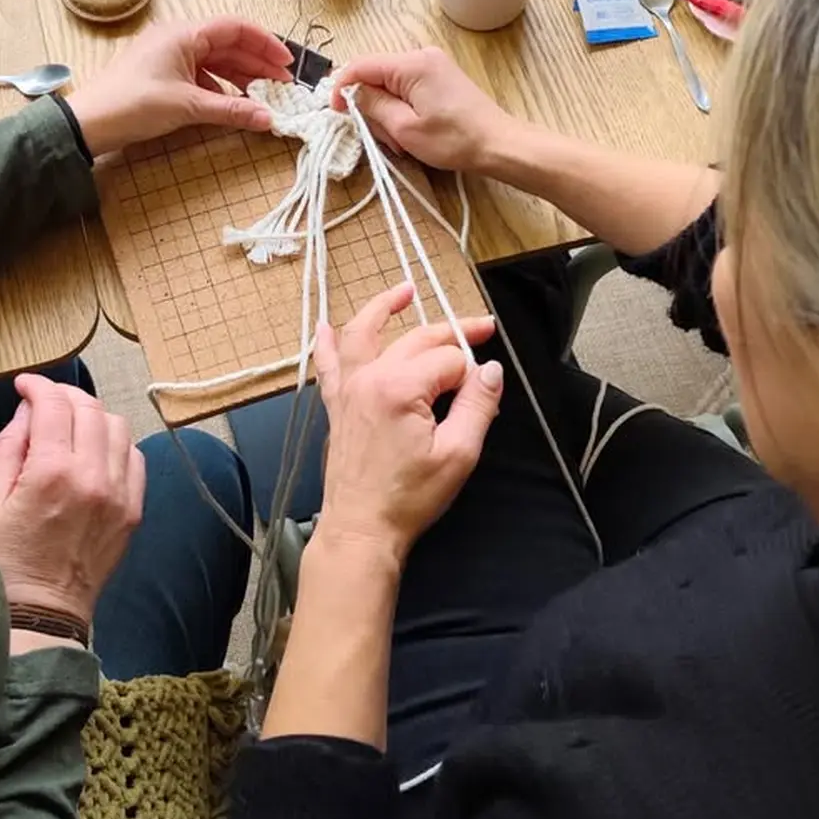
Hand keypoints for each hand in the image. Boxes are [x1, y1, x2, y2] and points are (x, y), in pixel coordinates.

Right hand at [0, 374, 145, 625]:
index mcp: (52, 472)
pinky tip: (95, 450)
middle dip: (64, 395)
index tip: (25, 385)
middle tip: (45, 400)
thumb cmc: (9, 556)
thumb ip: (11, 446)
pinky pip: (135, 456)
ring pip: (117, 425)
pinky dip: (115, 443)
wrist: (44, 608)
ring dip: (93, 415)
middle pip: (89, 408)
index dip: (38, 386)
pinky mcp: (134, 508)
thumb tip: (27, 411)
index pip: (53, 405)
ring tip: (71, 423)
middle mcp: (93, 475)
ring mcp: (119, 492)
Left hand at [68, 18, 292, 156]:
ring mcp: (169, 55)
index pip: (236, 27)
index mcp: (184, 33)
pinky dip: (220, 87)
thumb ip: (232, 110)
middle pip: (228, 44)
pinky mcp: (162, 73)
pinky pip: (200, 74)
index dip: (265, 43)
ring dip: (240, 77)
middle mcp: (178, 38)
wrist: (89, 123)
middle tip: (283, 85)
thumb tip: (268, 119)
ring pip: (215, 60)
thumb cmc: (133, 104)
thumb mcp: (188, 106)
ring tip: (264, 96)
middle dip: (257, 64)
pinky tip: (233, 103)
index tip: (286, 63)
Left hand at [314, 283, 501, 566]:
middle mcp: (370, 378)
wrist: (362, 528)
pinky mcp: (337, 405)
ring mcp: (349, 389)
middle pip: (417, 340)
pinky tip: (327, 325)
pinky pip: (329, 363)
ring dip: (384, 308)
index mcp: (401, 388)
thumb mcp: (459, 454)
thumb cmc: (408, 498)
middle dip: (451, 333)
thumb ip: (477, 405)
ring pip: (366, 334)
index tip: (485, 393)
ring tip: (404, 291)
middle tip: (482, 328)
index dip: (473, 375)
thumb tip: (490, 370)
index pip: (449, 361)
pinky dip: (328, 342)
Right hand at [331, 46, 521, 173]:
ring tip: (403, 142)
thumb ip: (372, 105)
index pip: (361, 65)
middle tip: (384, 139)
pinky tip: (411, 133)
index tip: (336, 112)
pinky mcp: (439, 79)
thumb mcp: (405, 128)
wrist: (498, 145)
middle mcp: (422, 56)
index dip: (342, 88)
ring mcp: (432, 66)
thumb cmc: (455, 140)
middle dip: (371, 109)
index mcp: (412, 64)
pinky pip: (406, 90)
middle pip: (375, 77)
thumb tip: (350, 93)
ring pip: (389, 87)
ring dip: (387, 115)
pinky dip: (401, 111)